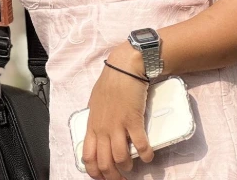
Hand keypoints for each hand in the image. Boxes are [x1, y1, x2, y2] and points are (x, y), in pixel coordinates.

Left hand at [82, 50, 153, 178]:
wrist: (125, 67)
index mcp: (92, 124)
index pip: (87, 157)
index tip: (103, 178)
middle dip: (112, 177)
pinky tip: (148, 156)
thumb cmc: (110, 82)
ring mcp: (118, 125)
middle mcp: (103, 128)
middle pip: (104, 162)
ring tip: (132, 167)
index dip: (95, 173)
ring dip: (127, 167)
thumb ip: (96, 119)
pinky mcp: (133, 120)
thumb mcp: (96, 102)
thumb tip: (97, 132)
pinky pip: (140, 145)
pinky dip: (145, 155)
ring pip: (120, 158)